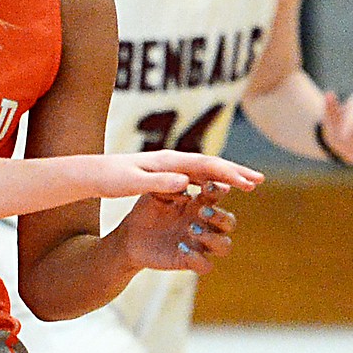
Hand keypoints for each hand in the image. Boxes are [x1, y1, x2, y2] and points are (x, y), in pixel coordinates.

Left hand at [100, 150, 263, 198]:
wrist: (94, 173)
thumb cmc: (110, 178)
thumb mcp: (132, 182)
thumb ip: (158, 183)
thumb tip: (187, 183)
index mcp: (167, 161)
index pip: (203, 166)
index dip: (227, 174)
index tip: (248, 183)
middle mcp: (172, 162)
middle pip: (209, 165)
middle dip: (234, 171)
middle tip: (259, 180)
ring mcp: (169, 169)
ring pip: (204, 171)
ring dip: (226, 177)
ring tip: (246, 184)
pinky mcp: (165, 177)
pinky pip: (194, 179)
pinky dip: (210, 183)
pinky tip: (218, 191)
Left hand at [116, 182, 237, 274]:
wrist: (129, 236)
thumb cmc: (145, 211)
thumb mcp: (153, 195)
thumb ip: (168, 189)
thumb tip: (185, 190)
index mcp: (198, 204)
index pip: (217, 196)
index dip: (217, 191)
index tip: (207, 186)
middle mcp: (204, 225)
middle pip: (228, 222)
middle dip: (220, 217)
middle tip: (202, 211)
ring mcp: (199, 244)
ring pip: (225, 246)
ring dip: (213, 238)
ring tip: (191, 229)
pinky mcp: (189, 261)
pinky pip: (205, 265)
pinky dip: (198, 258)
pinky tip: (181, 247)